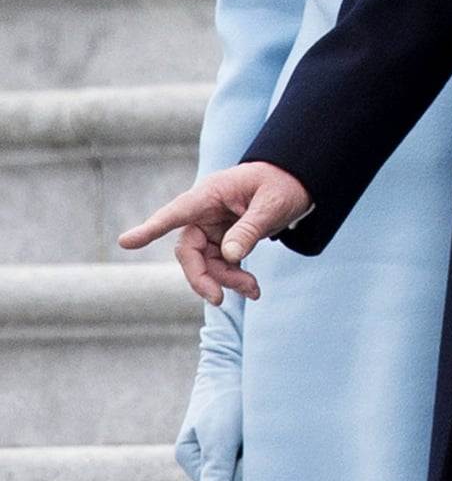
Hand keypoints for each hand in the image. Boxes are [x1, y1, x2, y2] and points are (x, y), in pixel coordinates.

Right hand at [118, 163, 311, 305]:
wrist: (296, 182)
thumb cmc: (282, 184)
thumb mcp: (272, 204)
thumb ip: (250, 228)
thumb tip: (229, 255)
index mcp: (211, 194)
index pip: (176, 212)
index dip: (151, 229)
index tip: (125, 242)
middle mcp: (205, 211)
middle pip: (188, 250)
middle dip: (202, 277)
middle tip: (218, 298)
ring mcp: (212, 227)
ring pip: (204, 263)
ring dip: (225, 280)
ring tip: (253, 291)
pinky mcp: (223, 239)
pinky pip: (219, 264)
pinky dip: (233, 279)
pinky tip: (251, 290)